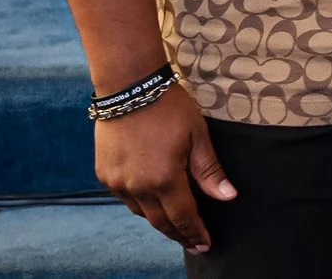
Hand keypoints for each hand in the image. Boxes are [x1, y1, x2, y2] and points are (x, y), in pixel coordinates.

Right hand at [95, 86, 232, 253]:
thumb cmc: (169, 107)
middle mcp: (136, 187)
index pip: (183, 216)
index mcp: (164, 179)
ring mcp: (116, 182)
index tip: (205, 244)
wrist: (128, 87)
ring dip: (158, 219)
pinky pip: (125, 197)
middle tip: (193, 243)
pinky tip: (151, 201)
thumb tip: (228, 197)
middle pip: (160, 221)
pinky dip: (140, 203)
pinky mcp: (103, 173)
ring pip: (140, 212)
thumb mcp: (197, 135)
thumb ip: (210, 171)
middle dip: (178, 234)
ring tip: (175, 224)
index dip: (195, 232)